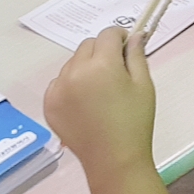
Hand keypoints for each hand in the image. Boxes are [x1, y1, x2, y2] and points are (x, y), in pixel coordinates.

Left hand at [44, 28, 155, 179]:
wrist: (113, 159)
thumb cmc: (135, 121)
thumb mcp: (144, 84)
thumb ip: (137, 55)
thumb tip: (135, 36)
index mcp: (102, 65)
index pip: (107, 34)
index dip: (120, 37)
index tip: (128, 49)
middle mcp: (75, 72)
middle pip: (87, 45)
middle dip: (102, 50)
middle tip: (115, 71)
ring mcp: (58, 89)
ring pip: (72, 63)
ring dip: (85, 66)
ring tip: (99, 89)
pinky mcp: (49, 104)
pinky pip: (59, 81)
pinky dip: (71, 83)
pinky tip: (84, 101)